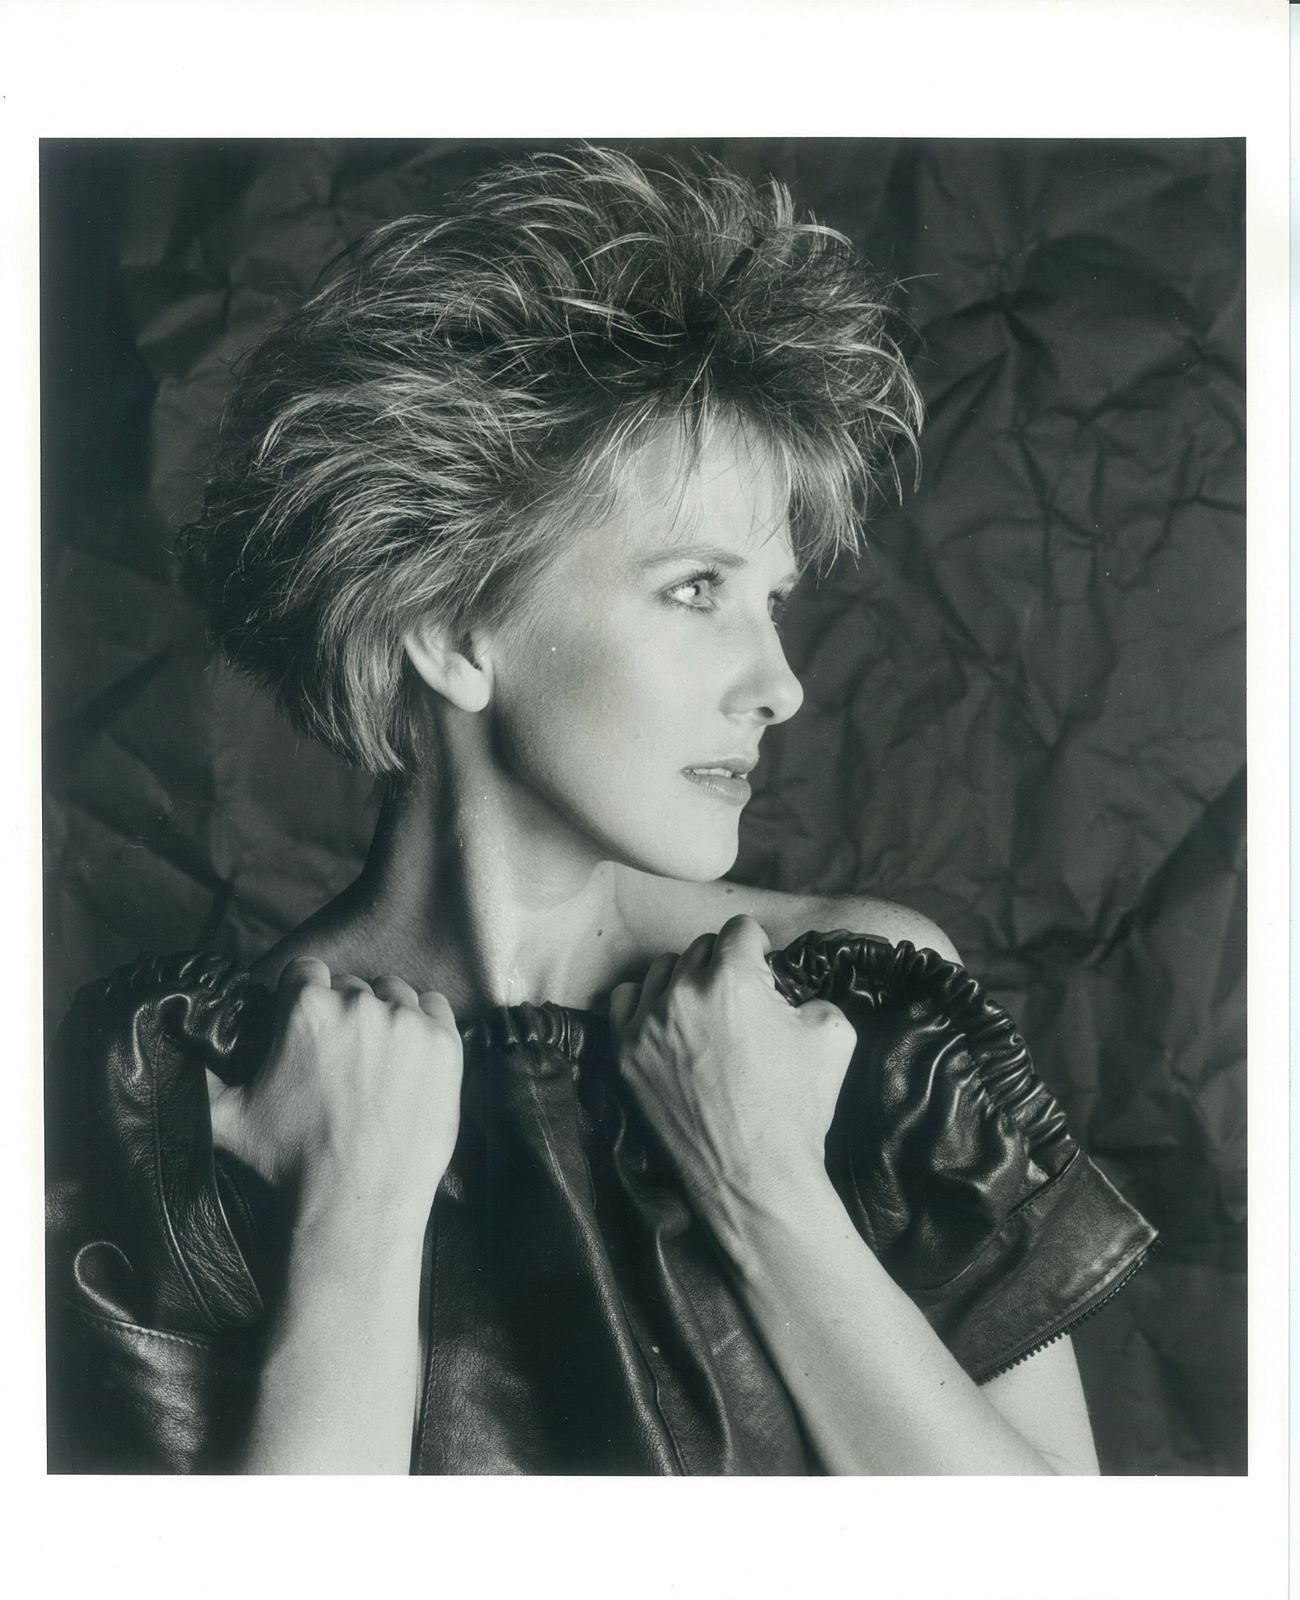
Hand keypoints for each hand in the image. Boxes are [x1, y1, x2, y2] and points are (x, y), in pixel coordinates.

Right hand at [207, 957, 462, 1241]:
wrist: (358, 1200)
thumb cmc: (291, 1161)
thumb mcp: (228, 1118)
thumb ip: (199, 1077)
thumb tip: (172, 1052)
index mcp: (306, 1008)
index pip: (307, 972)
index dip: (304, 999)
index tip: (308, 1028)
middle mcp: (360, 1003)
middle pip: (352, 986)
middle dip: (345, 1013)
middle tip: (342, 1058)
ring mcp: (408, 1021)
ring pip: (395, 994)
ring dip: (387, 1016)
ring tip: (378, 1061)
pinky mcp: (445, 1043)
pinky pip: (436, 1010)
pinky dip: (426, 1026)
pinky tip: (411, 1059)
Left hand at [608, 915, 855, 1251]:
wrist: (755, 1177)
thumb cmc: (798, 1108)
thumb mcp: (834, 1033)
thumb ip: (810, 993)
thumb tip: (785, 992)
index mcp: (734, 978)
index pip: (741, 929)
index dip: (759, 948)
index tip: (764, 972)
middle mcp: (684, 991)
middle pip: (701, 947)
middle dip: (724, 966)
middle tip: (742, 1002)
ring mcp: (648, 1023)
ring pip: (663, 969)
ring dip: (686, 981)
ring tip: (706, 1014)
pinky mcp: (626, 1054)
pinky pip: (625, 1001)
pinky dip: (645, 1004)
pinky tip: (668, 1023)